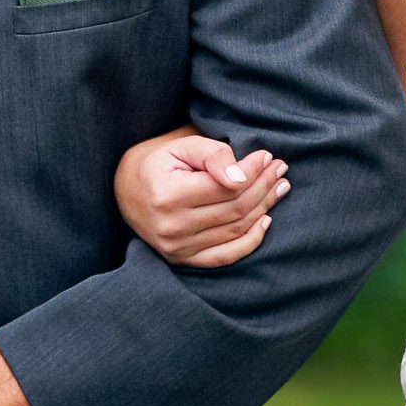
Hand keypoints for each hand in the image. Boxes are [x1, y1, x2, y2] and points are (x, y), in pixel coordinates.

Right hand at [114, 126, 288, 267]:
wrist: (125, 191)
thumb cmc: (157, 162)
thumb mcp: (180, 146)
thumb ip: (211, 154)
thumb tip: (241, 175)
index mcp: (168, 195)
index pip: (227, 186)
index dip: (253, 171)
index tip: (268, 156)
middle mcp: (172, 227)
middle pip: (235, 209)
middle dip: (264, 186)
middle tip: (280, 169)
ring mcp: (177, 248)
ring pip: (235, 230)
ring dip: (264, 207)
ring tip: (279, 187)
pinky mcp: (183, 259)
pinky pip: (225, 256)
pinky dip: (250, 240)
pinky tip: (266, 220)